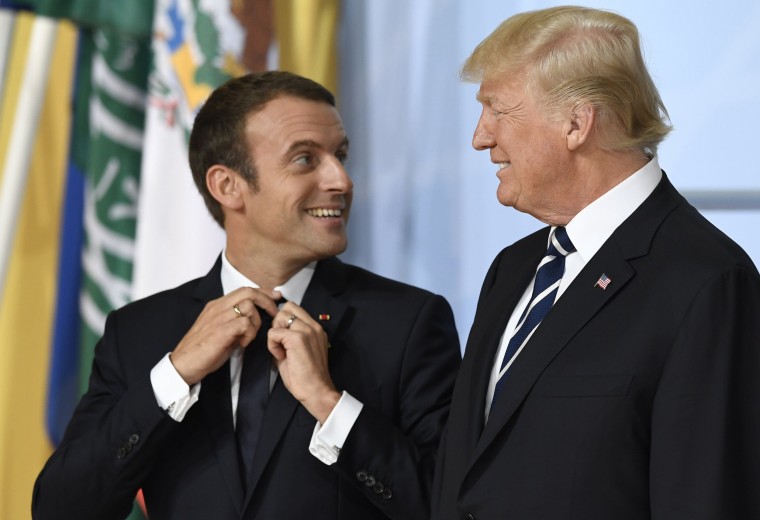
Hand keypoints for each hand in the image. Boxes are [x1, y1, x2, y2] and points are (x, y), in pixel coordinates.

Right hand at [170, 287, 281, 384]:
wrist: (183, 364)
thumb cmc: (202, 350)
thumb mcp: (219, 331)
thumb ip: (234, 323)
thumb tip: (251, 323)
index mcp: (217, 305)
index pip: (244, 290)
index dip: (263, 292)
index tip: (275, 296)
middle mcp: (218, 307)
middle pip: (248, 292)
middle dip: (266, 301)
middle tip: (274, 313)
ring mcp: (219, 317)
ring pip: (248, 306)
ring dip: (256, 322)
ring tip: (248, 337)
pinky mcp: (221, 330)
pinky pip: (245, 323)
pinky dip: (249, 334)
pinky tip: (242, 344)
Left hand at [268, 302, 339, 422]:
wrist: (316, 391)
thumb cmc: (307, 377)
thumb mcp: (299, 351)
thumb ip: (289, 338)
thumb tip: (274, 333)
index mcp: (316, 329)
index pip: (295, 309)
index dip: (283, 321)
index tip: (283, 339)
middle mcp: (314, 326)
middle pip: (287, 307)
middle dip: (278, 323)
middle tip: (281, 343)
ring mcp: (306, 330)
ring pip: (280, 317)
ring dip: (275, 333)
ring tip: (281, 350)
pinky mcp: (297, 338)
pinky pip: (274, 333)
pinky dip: (272, 345)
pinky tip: (280, 356)